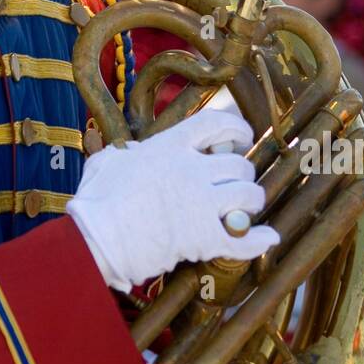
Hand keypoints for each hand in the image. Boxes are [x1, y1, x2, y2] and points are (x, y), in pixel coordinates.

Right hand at [67, 109, 279, 292]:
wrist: (97, 240)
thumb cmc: (96, 201)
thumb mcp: (106, 162)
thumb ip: (126, 153)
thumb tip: (131, 153)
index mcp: (168, 146)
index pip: (215, 123)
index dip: (236, 127)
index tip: (242, 136)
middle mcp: (192, 169)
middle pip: (238, 164)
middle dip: (241, 174)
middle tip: (236, 183)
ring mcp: (201, 203)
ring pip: (248, 195)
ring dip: (251, 203)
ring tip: (245, 210)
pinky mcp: (205, 237)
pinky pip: (244, 238)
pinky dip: (259, 240)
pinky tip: (268, 239)